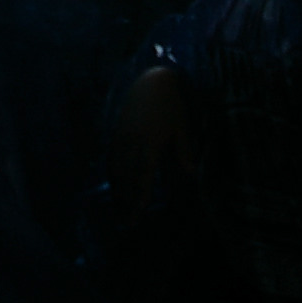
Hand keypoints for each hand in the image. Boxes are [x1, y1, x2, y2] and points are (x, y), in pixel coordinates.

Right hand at [109, 66, 194, 210]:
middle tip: (127, 223)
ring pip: (115, 169)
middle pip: (127, 178)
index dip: (139, 198)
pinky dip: (113, 174)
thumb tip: (190, 175)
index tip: (137, 217)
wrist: (151, 80)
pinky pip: (111, 157)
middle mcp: (132, 141)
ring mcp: (122, 136)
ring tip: (120, 209)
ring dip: (117, 191)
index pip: (143, 176)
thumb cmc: (172, 105)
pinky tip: (115, 185)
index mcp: (150, 141)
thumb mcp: (182, 127)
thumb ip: (184, 151)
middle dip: (126, 201)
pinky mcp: (116, 131)